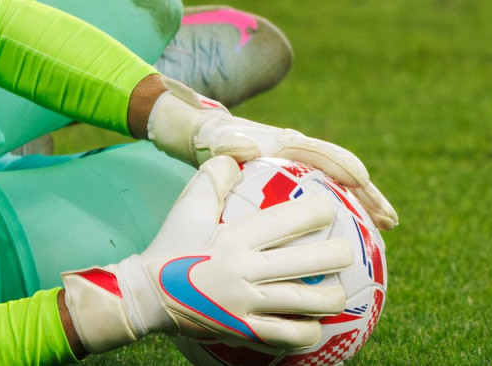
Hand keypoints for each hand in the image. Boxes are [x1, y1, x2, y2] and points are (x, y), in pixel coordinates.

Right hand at [61, 156, 353, 354]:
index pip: (290, 219)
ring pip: (309, 302)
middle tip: (344, 250)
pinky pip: (290, 336)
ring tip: (336, 290)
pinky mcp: (246, 332)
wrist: (147, 296)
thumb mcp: (188, 206)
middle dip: (339, 253)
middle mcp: (245, 271)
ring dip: (331, 295)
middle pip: (312, 261)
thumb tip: (240, 154)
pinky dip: (310, 332)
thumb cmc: (172, 245)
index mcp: (235, 237)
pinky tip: (316, 325)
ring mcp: (247, 305)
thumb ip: (214, 175)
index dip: (319, 212)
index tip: (329, 209)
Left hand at [146, 77, 397, 230]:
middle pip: (344, 173)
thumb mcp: (218, 140)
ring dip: (364, 208)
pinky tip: (354, 246)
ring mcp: (306, 168)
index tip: (362, 182)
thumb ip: (228, 144)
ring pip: (342, 189)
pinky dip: (343, 219)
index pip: (322, 153)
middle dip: (368, 195)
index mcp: (288, 142)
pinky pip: (327, 201)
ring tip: (387, 232)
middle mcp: (305, 153)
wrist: (212, 137)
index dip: (343, 166)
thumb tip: (241, 147)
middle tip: (390, 220)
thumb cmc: (214, 141)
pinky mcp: (302, 183)